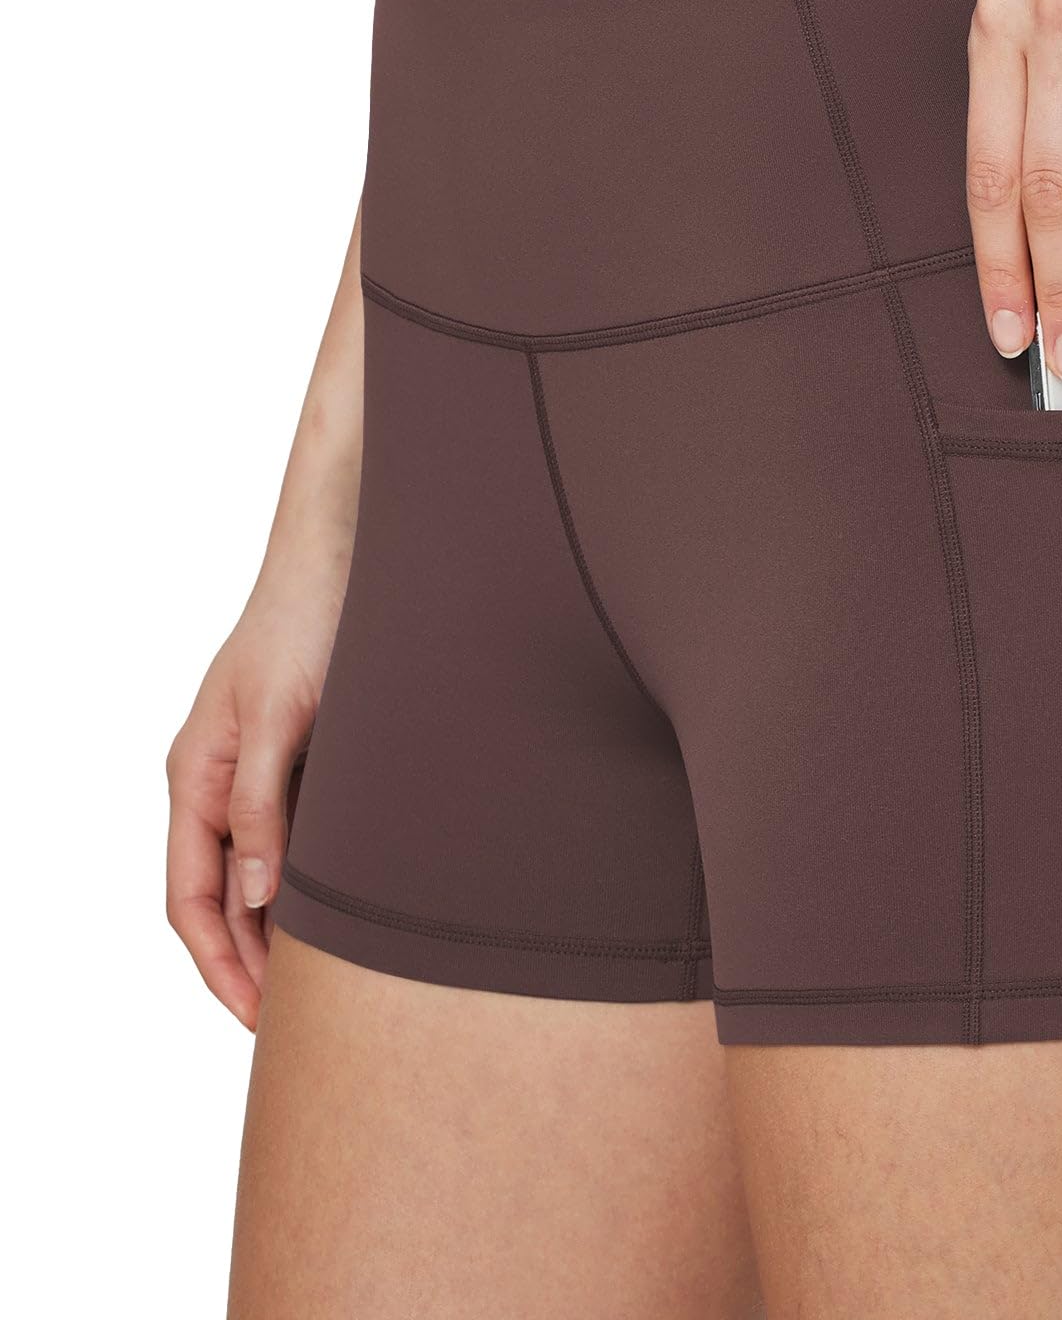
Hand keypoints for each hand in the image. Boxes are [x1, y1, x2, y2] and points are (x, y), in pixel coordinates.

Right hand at [166, 555, 344, 1027]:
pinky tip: (346, 910)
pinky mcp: (302, 759)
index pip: (190, 899)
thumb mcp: (278, 718)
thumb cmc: (303, 622)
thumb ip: (262, 804)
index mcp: (195, 778)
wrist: (342, 557)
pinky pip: (295, 839)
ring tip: (322, 986)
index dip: (219, 964)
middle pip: (222, 899)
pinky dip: (309, 884)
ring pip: (257, 873)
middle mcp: (220, 783)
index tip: (257, 1020)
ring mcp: (259, 772)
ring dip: (279, 930)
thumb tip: (252, 896)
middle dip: (249, 964)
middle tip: (295, 1027)